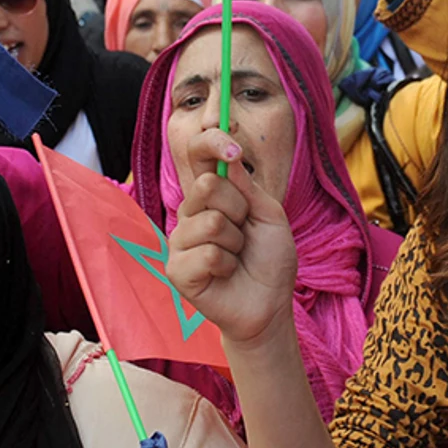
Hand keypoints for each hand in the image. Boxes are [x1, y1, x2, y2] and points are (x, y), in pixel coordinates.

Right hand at [166, 129, 298, 346]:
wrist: (270, 305)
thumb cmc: (270, 260)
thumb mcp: (270, 216)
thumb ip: (248, 187)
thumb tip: (229, 156)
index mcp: (211, 195)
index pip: (197, 155)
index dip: (212, 142)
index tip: (235, 149)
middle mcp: (191, 213)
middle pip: (207, 185)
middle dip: (239, 208)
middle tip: (245, 231)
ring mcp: (180, 241)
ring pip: (210, 222)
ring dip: (235, 242)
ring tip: (237, 256)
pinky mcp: (177, 269)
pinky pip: (206, 254)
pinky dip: (227, 265)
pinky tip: (226, 274)